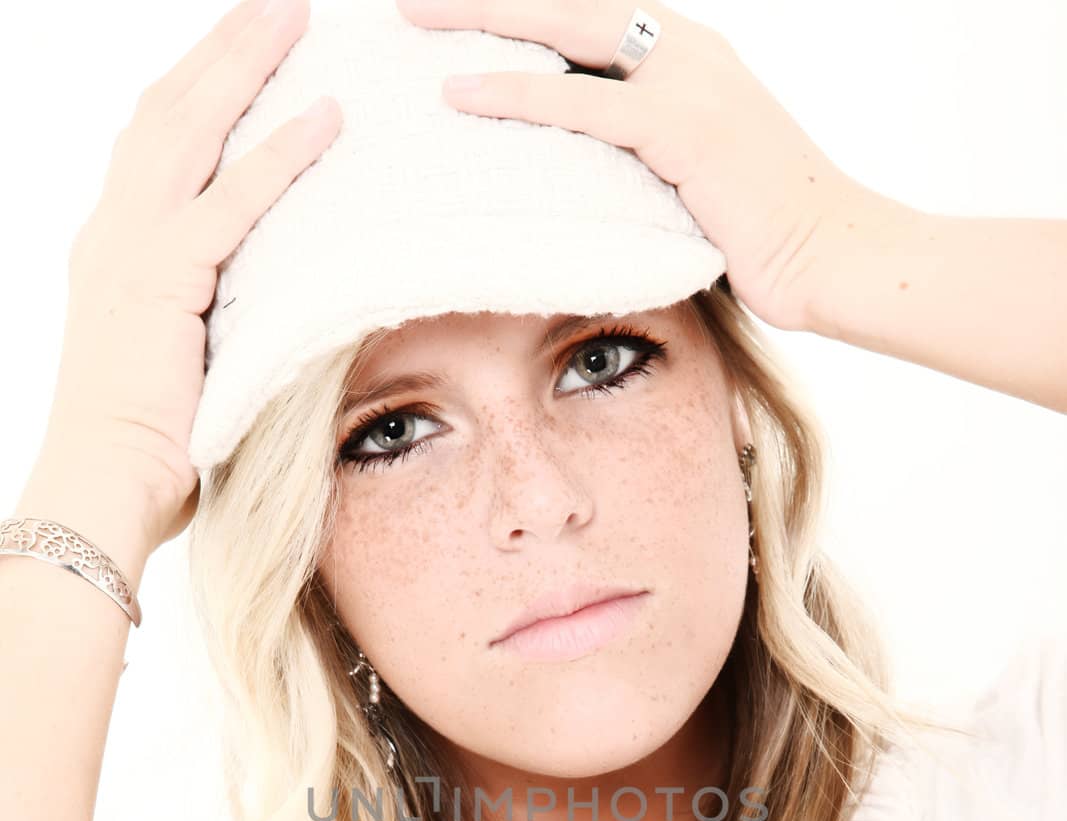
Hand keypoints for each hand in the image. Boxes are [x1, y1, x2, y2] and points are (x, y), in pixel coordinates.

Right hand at [44, 0, 341, 550]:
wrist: (103, 484)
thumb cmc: (144, 448)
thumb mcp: (178, 362)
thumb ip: (206, 317)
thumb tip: (265, 309)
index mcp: (113, 248)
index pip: (155, 143)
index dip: (198, 87)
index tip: (240, 45)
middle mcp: (113, 232)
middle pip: (169, 111)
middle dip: (223, 48)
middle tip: (278, 2)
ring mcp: (132, 251)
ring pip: (193, 131)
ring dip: (247, 66)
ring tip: (298, 16)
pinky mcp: (163, 282)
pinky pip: (231, 204)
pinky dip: (279, 157)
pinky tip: (325, 117)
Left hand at [397, 0, 883, 332]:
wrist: (841, 257)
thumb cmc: (777, 237)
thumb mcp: (703, 183)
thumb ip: (649, 161)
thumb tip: (593, 184)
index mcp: (693, 56)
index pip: (593, 16)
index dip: (531, 9)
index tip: (468, 8)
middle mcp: (688, 51)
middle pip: (568, 4)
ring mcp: (686, 82)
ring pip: (562, 33)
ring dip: (482, 22)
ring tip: (413, 19)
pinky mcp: (680, 126)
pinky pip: (578, 100)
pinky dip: (516, 94)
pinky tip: (460, 94)